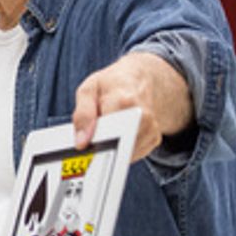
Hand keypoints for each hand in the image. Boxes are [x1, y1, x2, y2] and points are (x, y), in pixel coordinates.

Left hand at [72, 52, 191, 161]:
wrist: (139, 79)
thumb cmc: (111, 84)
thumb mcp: (89, 90)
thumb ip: (82, 115)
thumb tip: (82, 143)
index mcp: (125, 101)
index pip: (110, 132)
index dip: (95, 141)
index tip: (85, 146)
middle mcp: (143, 117)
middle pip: (118, 147)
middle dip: (102, 147)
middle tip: (92, 139)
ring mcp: (151, 129)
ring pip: (124, 154)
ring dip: (110, 148)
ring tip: (106, 130)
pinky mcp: (154, 139)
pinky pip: (131, 155)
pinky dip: (120, 150)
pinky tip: (116, 134)